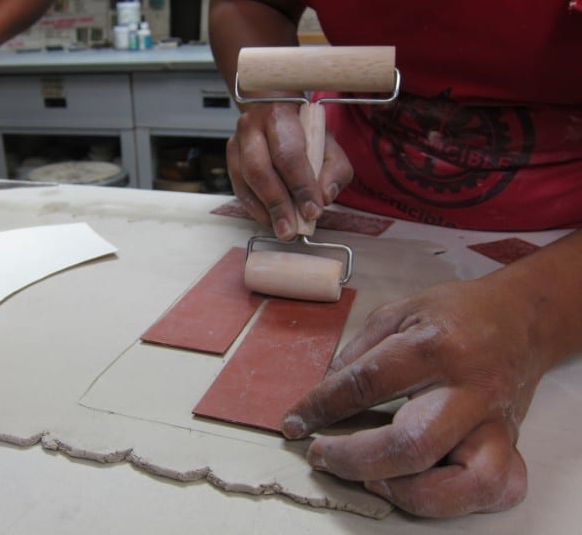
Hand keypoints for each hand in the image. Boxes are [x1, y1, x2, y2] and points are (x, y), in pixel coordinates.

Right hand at [226, 102, 352, 240]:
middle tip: (291, 230)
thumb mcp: (328, 143)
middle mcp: (251, 127)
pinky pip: (239, 189)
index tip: (313, 211)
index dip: (301, 186)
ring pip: (244, 182)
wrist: (272, 109)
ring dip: (264, 211)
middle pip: (259, 170)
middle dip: (278, 205)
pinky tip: (270, 220)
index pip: (289, 155)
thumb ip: (335, 169)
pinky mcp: (230, 159)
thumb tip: (325, 196)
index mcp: (279, 116)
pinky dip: (255, 209)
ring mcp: (236, 143)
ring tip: (281, 230)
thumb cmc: (302, 130)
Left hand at [281, 278, 544, 516]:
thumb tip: (324, 394)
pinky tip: (419, 487)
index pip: (366, 384)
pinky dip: (458, 502)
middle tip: (321, 455)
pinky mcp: (512, 442)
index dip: (321, 408)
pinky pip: (499, 488)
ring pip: (467, 482)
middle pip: (412, 444)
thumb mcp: (398, 311)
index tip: (293, 423)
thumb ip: (359, 353)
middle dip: (354, 459)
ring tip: (372, 481)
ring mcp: (496, 421)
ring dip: (409, 493)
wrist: (520, 316)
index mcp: (434, 346)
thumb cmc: (454, 312)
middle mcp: (469, 388)